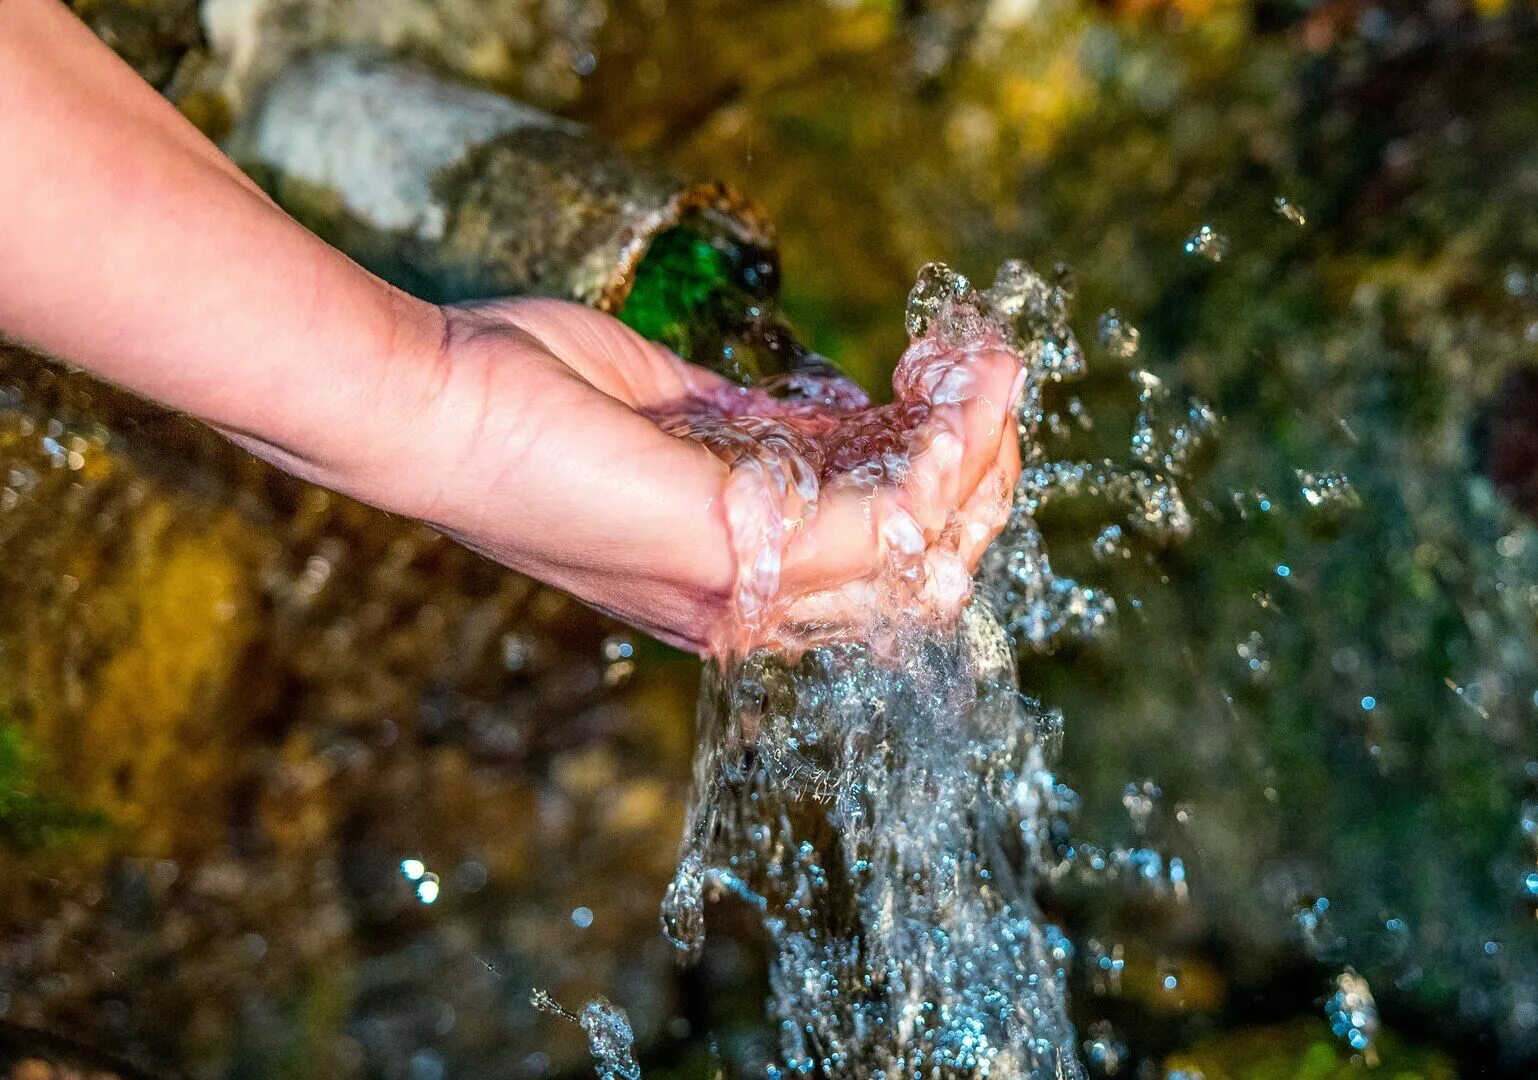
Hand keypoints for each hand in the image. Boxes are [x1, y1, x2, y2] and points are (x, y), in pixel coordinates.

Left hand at [405, 299, 1024, 655]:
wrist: (423, 401)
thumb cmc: (512, 390)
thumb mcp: (666, 403)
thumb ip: (754, 424)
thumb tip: (837, 411)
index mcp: (729, 576)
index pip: (881, 562)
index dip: (942, 479)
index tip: (952, 382)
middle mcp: (746, 604)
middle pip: (925, 576)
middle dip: (985, 474)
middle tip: (989, 376)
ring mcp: (741, 588)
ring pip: (925, 555)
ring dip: (981, 454)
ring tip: (989, 368)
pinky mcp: (732, 549)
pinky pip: (886, 523)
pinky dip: (941, 453)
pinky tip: (953, 388)